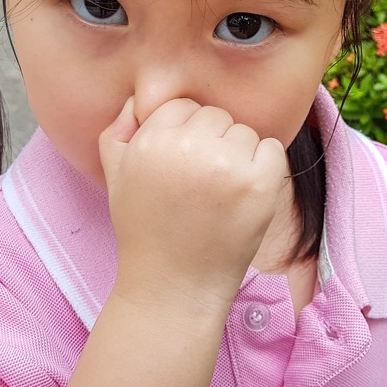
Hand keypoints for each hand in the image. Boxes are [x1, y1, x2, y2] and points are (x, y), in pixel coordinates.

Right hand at [99, 97, 288, 308]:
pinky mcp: (259, 184)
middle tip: (201, 185)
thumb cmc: (146, 231)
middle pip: (216, 117)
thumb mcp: (115, 177)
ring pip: (244, 132)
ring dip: (238, 156)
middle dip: (212, 144)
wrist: (174, 287)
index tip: (181, 169)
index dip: (184, 136)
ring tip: (220, 194)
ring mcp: (226, 166)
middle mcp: (188, 148)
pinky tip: (244, 194)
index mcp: (151, 141)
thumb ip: (118, 131)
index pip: (183, 106)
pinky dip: (265, 167)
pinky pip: (272, 149)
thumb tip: (140, 99)